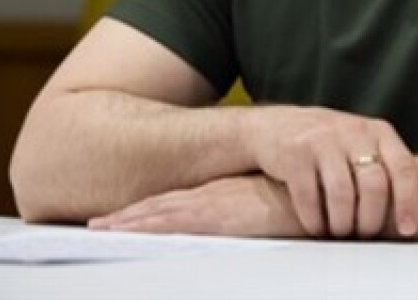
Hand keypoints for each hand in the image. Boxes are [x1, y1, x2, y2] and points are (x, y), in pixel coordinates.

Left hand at [87, 175, 305, 237]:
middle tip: (92, 226)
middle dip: (126, 219)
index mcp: (222, 199)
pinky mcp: (221, 216)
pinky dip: (152, 228)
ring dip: (129, 223)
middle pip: (159, 210)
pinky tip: (130, 233)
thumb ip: (258, 216)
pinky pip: (179, 224)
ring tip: (98, 230)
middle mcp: (212, 199)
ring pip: (160, 215)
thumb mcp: (274, 211)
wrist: (325, 184)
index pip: (175, 207)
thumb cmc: (307, 203)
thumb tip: (252, 226)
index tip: (117, 221)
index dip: (146, 214)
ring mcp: (214, 206)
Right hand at [242, 106, 417, 238]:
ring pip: (342, 195)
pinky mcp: (294, 153)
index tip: (407, 230)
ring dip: (342, 224)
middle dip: (370, 220)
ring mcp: (322, 140)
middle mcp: (352, 131)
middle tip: (364, 236)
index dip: (409, 202)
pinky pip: (309, 198)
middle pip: (374, 185)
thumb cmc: (328, 144)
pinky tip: (317, 227)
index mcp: (377, 131)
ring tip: (340, 233)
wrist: (276, 126)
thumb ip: (383, 168)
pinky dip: (315, 222)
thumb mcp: (361, 144)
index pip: (403, 168)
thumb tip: (407, 218)